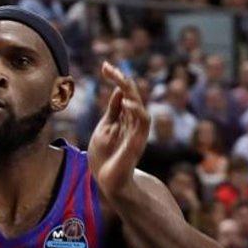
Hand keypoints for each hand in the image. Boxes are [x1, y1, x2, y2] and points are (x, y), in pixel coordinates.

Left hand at [87, 62, 149, 199]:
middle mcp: (133, 121)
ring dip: (130, 91)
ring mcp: (137, 131)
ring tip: (119, 79)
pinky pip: (142, 122)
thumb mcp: (105, 128)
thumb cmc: (105, 157)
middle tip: (109, 68)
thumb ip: (113, 111)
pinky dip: (136, 110)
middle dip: (122, 79)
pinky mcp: (138, 141)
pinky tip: (126, 101)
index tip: (105, 66)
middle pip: (132, 95)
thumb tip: (118, 91)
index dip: (116, 78)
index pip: (124, 92)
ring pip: (139, 105)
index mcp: (125, 117)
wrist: (107, 181)